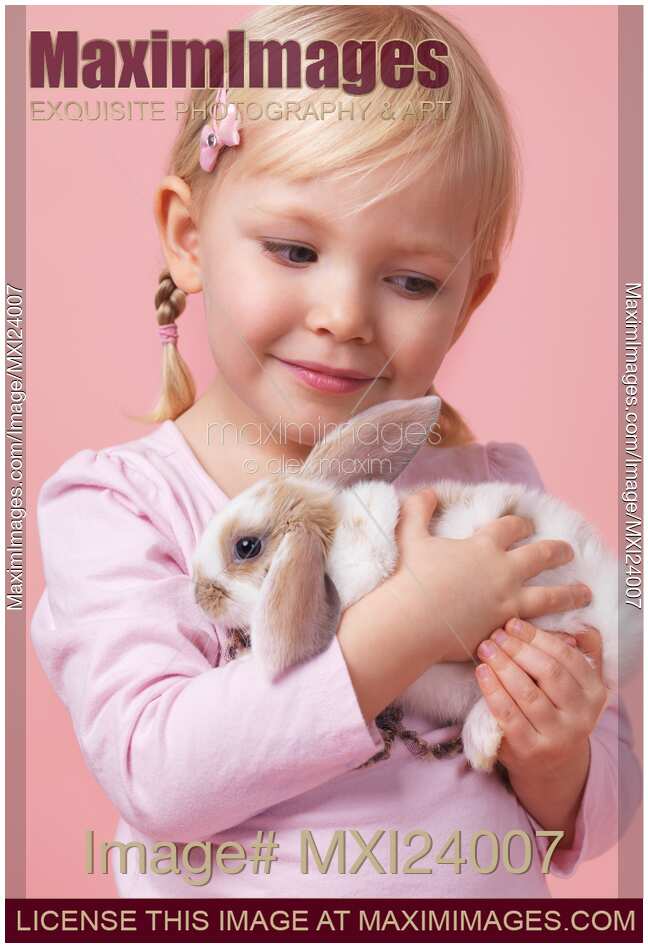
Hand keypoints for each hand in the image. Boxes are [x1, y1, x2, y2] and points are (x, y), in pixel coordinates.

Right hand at [389, 488, 592, 662]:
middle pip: (540, 556)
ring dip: (571, 593)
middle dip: (557, 551)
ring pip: (550, 596)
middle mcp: (503, 572)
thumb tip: (426, 491)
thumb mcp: (411, 536)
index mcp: (483, 547)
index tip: (527, 524)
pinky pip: (538, 630)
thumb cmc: (411, 577)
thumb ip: (419, 510)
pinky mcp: (504, 630)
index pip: (511, 528)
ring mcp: (508, 603)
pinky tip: (566, 632)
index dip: (521, 524)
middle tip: (568, 551)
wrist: (412, 620)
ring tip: (585, 593)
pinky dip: (555, 631)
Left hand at [474, 620, 608, 779]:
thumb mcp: (573, 685)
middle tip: (497, 635)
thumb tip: (576, 624)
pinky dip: (493, 690)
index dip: (538, 637)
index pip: (567, 657)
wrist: (548, 763)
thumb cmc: (556, 710)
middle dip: (519, 649)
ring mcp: (557, 736)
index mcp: (594, 694)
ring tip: (486, 648)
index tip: (513, 623)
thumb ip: (575, 654)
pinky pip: (508, 714)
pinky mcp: (530, 749)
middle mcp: (582, 717)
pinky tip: (481, 672)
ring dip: (503, 665)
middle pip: (549, 673)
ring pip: (527, 693)